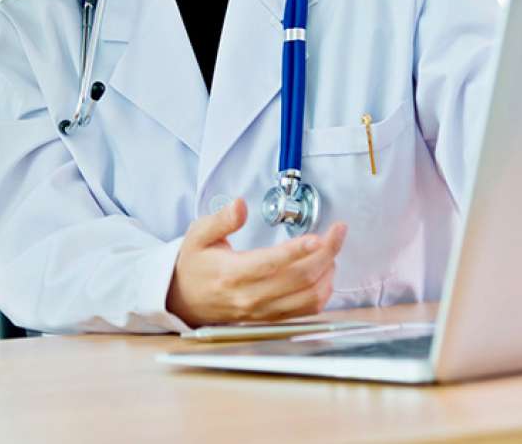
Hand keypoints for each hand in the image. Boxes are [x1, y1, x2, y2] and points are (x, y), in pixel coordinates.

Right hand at [166, 199, 346, 327]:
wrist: (183, 300)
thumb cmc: (193, 265)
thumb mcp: (198, 235)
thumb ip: (221, 220)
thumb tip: (240, 205)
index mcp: (232, 273)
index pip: (271, 264)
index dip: (298, 251)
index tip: (319, 237)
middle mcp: (250, 296)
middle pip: (299, 279)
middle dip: (326, 254)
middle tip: (338, 232)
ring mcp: (263, 310)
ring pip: (308, 298)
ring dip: (328, 273)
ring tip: (332, 249)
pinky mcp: (271, 317)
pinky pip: (306, 310)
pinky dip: (323, 292)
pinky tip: (325, 272)